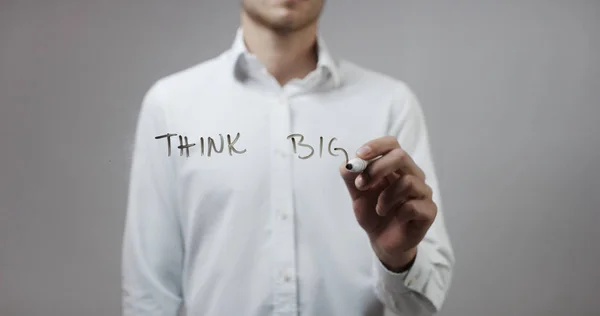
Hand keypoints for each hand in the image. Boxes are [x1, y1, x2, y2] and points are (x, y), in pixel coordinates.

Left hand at [340, 136, 436, 271]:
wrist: (382, 241)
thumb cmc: (373, 213)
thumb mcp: (357, 194)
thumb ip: (351, 177)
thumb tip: (348, 164)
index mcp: (396, 167)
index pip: (392, 144)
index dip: (376, 146)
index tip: (360, 155)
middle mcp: (413, 175)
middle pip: (401, 157)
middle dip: (377, 169)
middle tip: (361, 185)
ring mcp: (423, 192)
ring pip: (408, 181)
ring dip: (386, 196)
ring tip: (379, 209)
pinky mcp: (429, 211)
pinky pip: (413, 205)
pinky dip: (398, 212)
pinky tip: (394, 218)